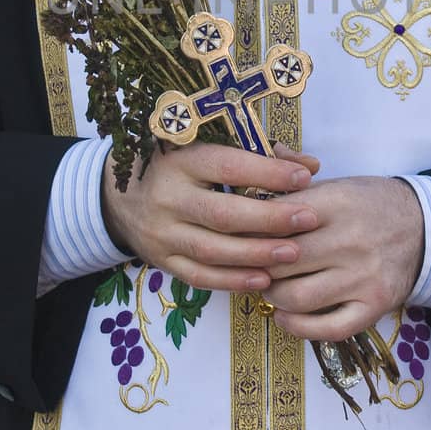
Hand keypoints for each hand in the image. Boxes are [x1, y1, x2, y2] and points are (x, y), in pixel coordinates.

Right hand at [100, 140, 320, 294]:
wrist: (120, 198)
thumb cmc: (178, 167)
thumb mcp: (208, 149)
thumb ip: (261, 155)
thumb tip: (310, 166)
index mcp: (180, 160)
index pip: (228, 166)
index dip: (267, 173)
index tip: (304, 179)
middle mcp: (167, 197)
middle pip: (222, 213)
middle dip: (270, 219)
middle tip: (308, 220)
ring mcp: (162, 233)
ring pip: (213, 250)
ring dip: (256, 254)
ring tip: (293, 254)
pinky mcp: (162, 261)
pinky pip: (200, 276)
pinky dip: (233, 280)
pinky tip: (263, 279)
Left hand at [261, 176, 423, 339]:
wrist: (423, 225)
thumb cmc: (367, 204)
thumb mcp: (334, 185)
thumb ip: (291, 190)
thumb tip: (245, 195)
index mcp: (336, 204)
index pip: (276, 223)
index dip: (250, 233)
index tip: (240, 239)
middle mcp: (350, 241)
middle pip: (281, 262)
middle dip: (257, 267)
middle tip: (250, 266)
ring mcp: (364, 276)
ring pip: (298, 298)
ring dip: (273, 296)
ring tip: (269, 288)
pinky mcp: (374, 305)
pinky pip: (329, 328)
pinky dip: (298, 327)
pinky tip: (284, 317)